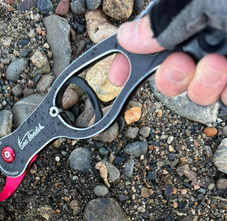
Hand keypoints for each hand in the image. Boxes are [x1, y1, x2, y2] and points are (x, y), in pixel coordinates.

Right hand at [108, 16, 226, 105]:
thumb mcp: (197, 1)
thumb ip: (164, 23)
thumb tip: (127, 37)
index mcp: (191, 12)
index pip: (151, 37)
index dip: (130, 58)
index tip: (118, 77)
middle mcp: (206, 35)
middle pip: (170, 70)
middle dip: (170, 77)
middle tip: (181, 65)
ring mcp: (223, 60)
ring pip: (196, 90)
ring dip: (202, 84)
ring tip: (219, 66)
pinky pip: (223, 99)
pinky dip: (224, 94)